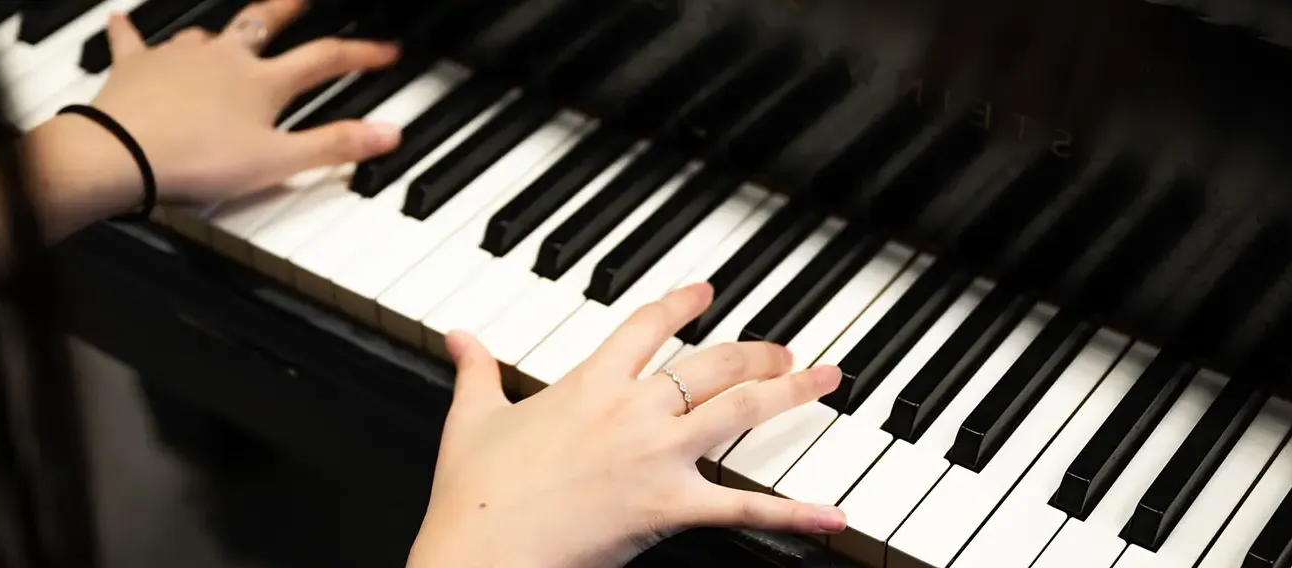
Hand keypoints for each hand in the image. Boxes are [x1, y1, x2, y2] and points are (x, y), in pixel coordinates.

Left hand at [86, 0, 401, 205]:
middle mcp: (224, 58)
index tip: (386, 50)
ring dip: (220, 30)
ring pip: (206, 32)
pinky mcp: (136, 68)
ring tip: (225, 31)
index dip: (361, 54)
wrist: (120, 155)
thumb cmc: (197, 160)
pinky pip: (133, 40)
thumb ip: (334, 146)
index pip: (325, 60)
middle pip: (265, 22)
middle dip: (290, 8)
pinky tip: (123, 20)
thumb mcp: (277, 161)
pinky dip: (130, 31)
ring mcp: (178, 58)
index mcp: (262, 82)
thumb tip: (388, 133)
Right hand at [408, 283, 846, 567]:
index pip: (644, 326)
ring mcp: (654, 456)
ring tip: (826, 382)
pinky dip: (795, 512)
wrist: (479, 552)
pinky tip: (834, 514)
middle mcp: (630, 410)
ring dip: (789, 394)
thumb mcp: (471, 419)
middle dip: (755, 353)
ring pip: (738, 413)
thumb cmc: (473, 495)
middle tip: (786, 352)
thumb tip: (457, 337)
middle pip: (709, 365)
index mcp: (587, 384)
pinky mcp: (668, 507)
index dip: (680, 304)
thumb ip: (474, 371)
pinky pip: (744, 508)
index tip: (706, 292)